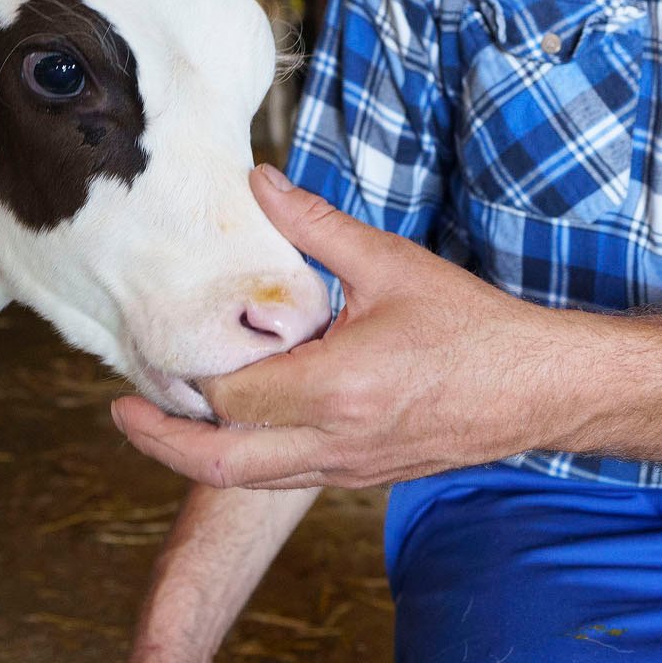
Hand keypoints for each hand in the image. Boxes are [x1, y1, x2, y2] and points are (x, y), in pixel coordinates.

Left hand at [111, 166, 559, 490]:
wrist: (540, 388)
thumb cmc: (473, 326)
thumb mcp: (390, 265)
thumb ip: (315, 226)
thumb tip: (260, 181)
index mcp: (340, 388)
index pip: (233, 395)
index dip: (196, 372)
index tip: (172, 342)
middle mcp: (338, 442)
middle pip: (222, 464)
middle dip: (163, 442)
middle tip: (121, 415)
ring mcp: (350, 469)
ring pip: (251, 481)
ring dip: (202, 454)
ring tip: (165, 421)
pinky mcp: (363, 476)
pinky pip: (287, 477)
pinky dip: (250, 457)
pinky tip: (237, 423)